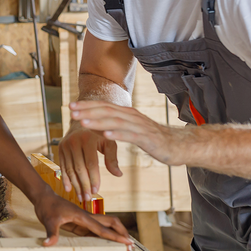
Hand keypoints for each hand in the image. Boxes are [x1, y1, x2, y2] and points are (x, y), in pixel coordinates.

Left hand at [34, 190, 132, 248]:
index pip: (103, 229)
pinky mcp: (81, 224)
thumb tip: (48, 244)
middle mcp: (87, 218)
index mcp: (83, 217)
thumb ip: (51, 233)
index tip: (127, 243)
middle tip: (130, 246)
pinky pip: (96, 231)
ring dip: (116, 235)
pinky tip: (108, 244)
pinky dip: (105, 237)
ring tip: (124, 246)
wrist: (44, 198)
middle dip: (122, 234)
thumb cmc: (47, 207)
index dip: (116, 237)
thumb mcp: (48, 221)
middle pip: (111, 223)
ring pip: (106, 227)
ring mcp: (85, 221)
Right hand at [57, 113, 122, 203]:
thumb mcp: (109, 142)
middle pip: (79, 168)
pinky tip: (68, 189)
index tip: (96, 190)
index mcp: (88, 139)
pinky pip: (62, 167)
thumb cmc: (99, 133)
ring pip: (70, 169)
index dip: (94, 178)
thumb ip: (112, 158)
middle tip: (87, 198)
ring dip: (75, 185)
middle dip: (84, 185)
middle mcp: (74, 141)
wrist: (82, 121)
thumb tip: (118, 174)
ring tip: (81, 197)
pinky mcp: (60, 149)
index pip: (91, 163)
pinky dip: (65, 179)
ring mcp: (65, 145)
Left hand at [70, 100, 185, 165]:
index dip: (87, 105)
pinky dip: (117, 134)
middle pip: (107, 110)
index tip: (70, 106)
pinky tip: (106, 135)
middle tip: (71, 111)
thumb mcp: (130, 131)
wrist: (179, 145)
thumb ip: (114, 126)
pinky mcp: (147, 138)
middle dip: (88, 110)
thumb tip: (95, 125)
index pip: (104, 106)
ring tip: (83, 122)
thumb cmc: (153, 139)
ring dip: (98, 121)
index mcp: (127, 114)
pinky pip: (130, 135)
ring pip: (116, 122)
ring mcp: (139, 127)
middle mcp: (132, 117)